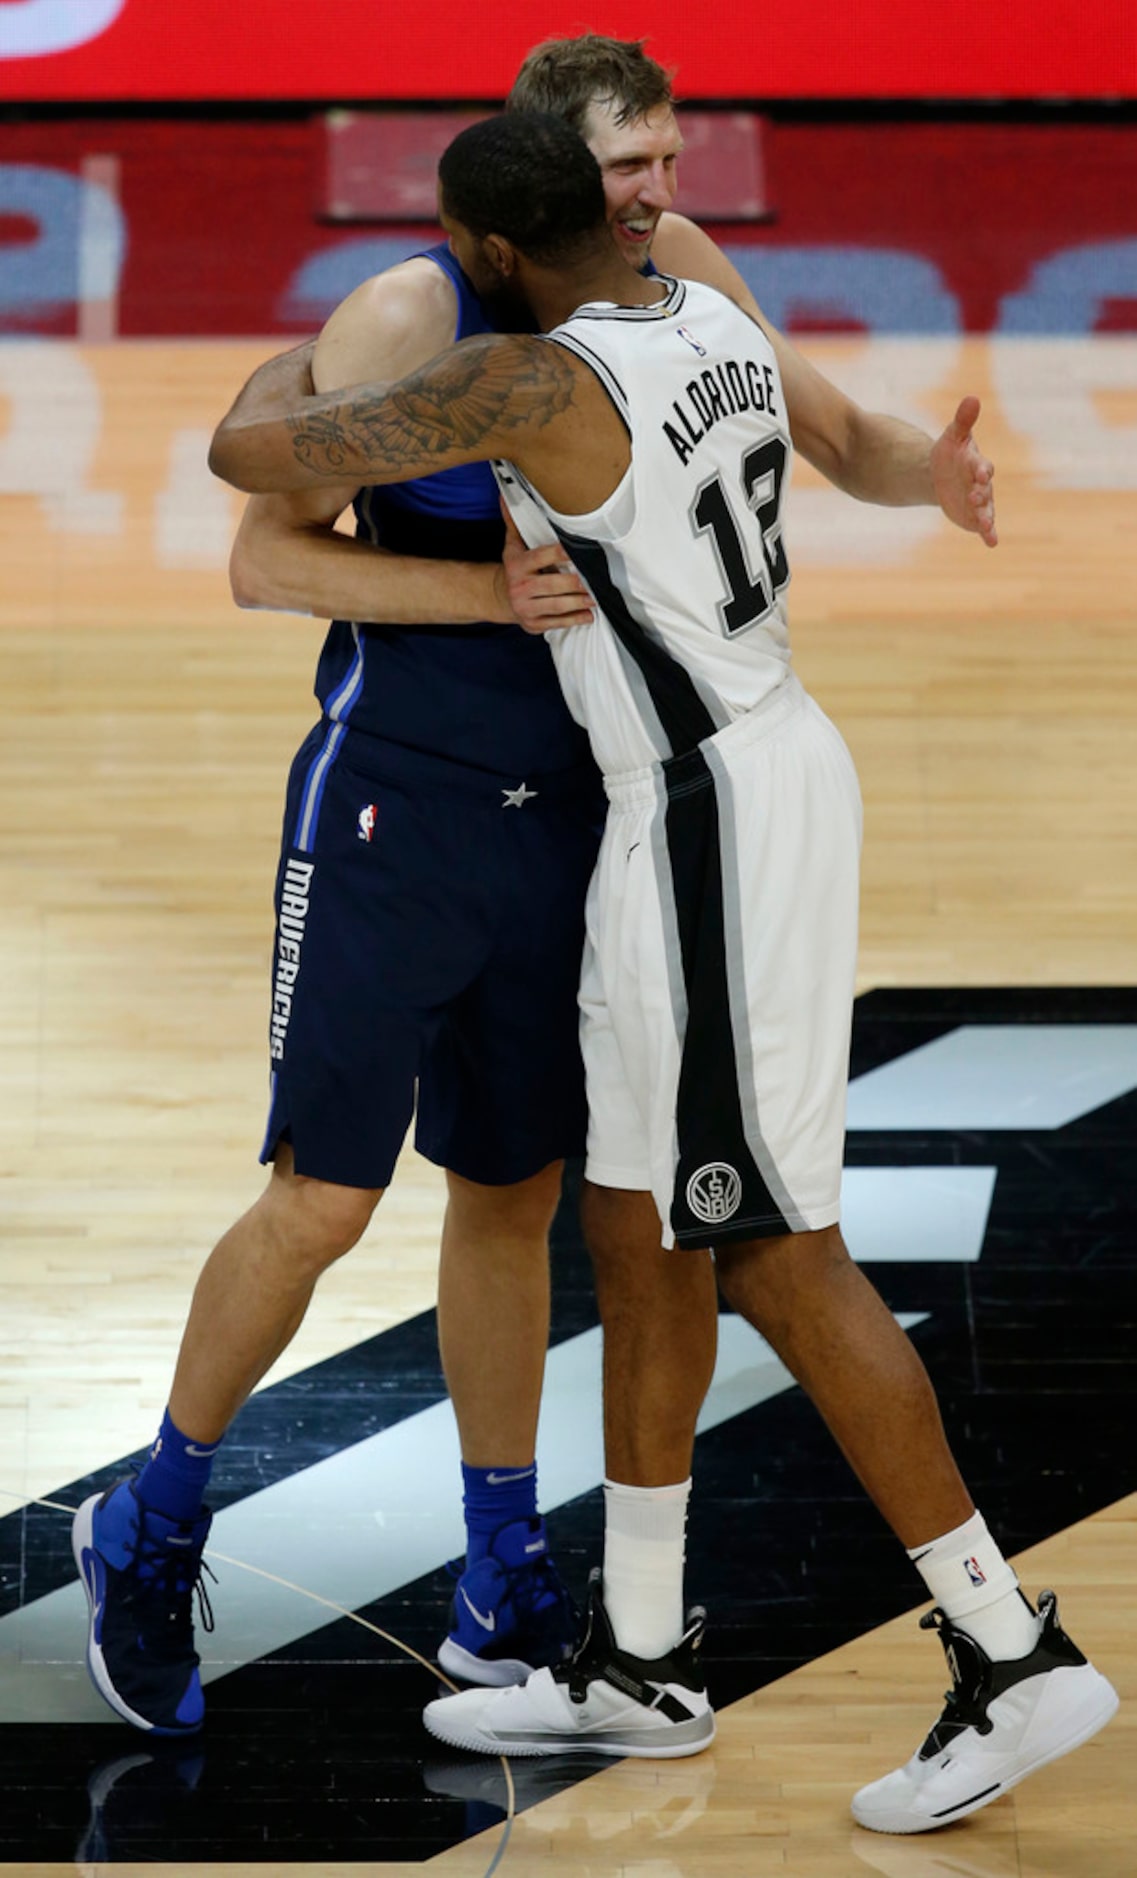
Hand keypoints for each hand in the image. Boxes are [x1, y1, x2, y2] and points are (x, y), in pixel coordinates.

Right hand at [500, 501, 593, 633]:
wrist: (500, 597)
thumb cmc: (515, 568)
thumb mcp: (512, 544)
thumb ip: (514, 522)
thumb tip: (505, 495)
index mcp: (517, 565)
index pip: (541, 557)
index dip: (560, 553)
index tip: (577, 551)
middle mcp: (520, 587)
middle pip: (551, 585)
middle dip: (573, 583)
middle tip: (592, 579)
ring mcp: (526, 608)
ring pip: (556, 605)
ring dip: (577, 602)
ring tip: (594, 598)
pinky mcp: (533, 624)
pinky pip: (556, 623)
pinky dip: (574, 620)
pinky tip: (588, 615)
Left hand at [930, 395, 997, 547]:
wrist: (940, 475)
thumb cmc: (950, 453)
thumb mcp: (953, 436)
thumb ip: (963, 421)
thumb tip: (972, 398)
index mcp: (977, 464)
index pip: (982, 466)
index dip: (981, 470)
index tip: (980, 473)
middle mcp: (982, 484)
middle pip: (985, 490)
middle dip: (981, 494)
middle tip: (976, 497)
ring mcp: (980, 501)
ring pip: (986, 510)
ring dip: (986, 516)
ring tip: (985, 524)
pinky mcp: (974, 516)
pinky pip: (984, 526)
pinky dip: (989, 533)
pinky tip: (992, 542)